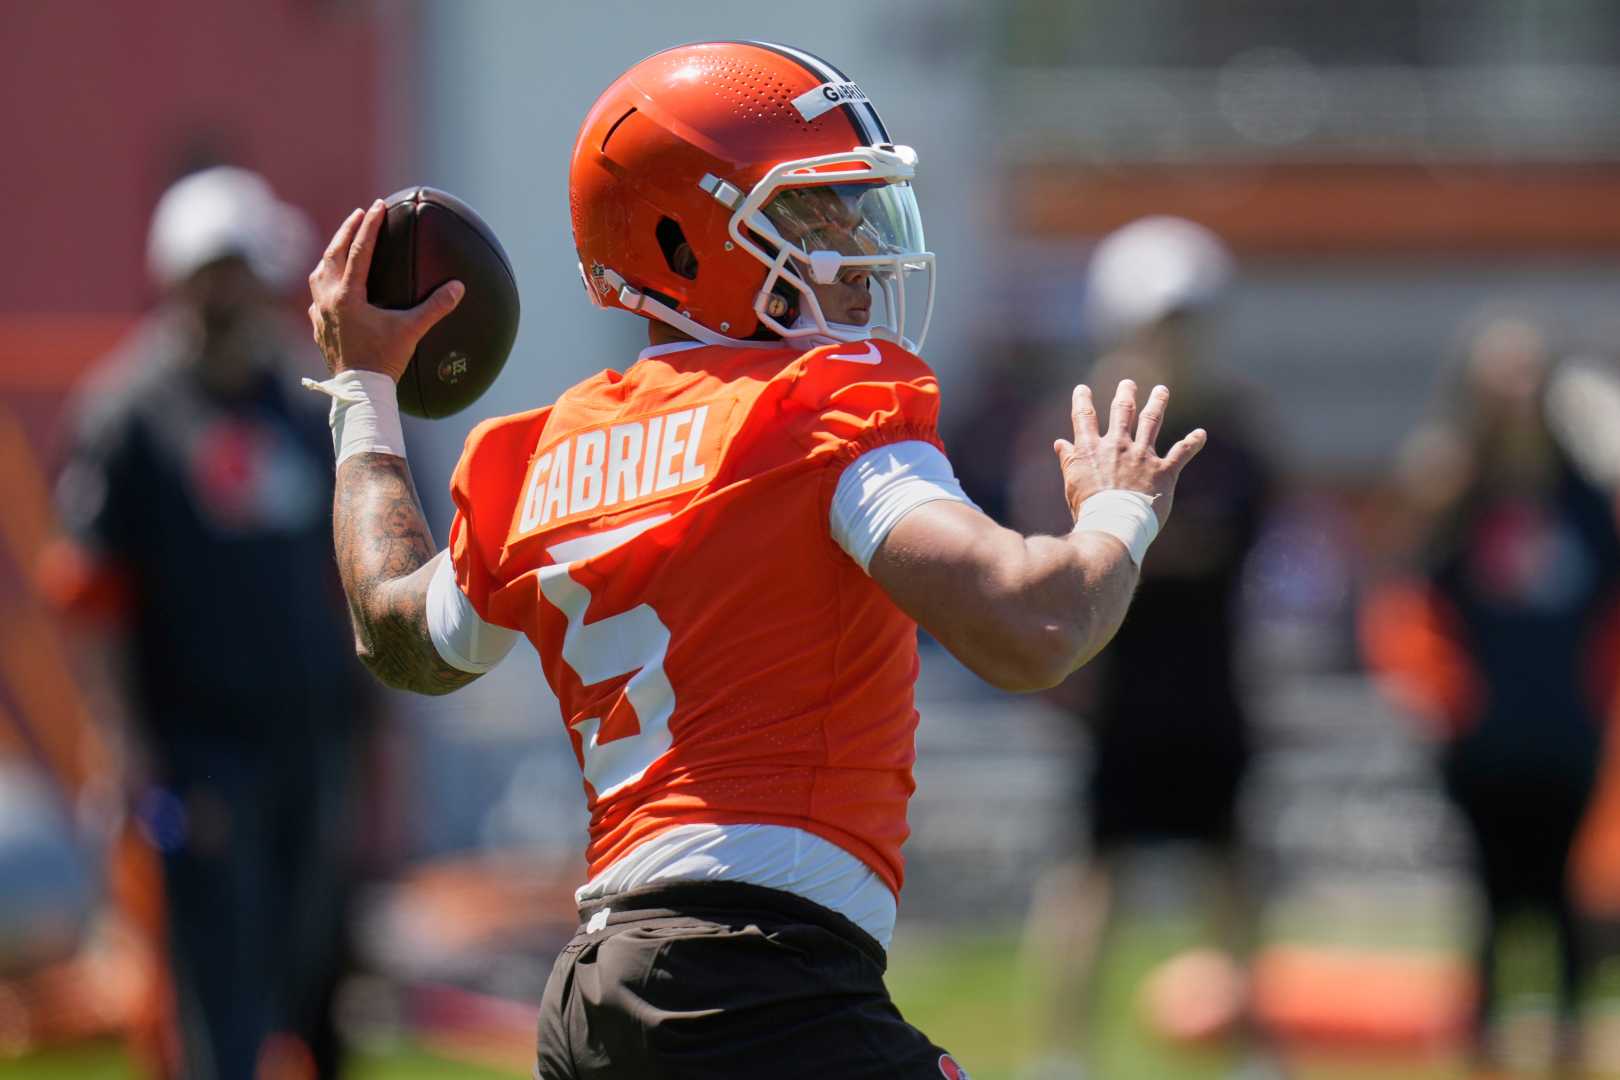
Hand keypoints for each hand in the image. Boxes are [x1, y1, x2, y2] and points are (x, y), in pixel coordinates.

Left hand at [307, 200, 463, 381]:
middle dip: (347, 231)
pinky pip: (316, 295)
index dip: (370, 226)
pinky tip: (332, 285)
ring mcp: (319, 312)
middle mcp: (328, 298)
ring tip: (343, 244)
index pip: (359, 250)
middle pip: (333, 254)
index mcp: (348, 295)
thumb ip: (435, 307)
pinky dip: (324, 282)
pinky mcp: (318, 326)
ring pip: (319, 272)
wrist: (359, 391)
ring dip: (332, 253)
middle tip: (359, 213)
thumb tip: (457, 287)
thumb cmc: (384, 360)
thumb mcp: (411, 330)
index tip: (378, 206)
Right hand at [1053, 380, 1206, 527]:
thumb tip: (1060, 443)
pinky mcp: (1163, 471)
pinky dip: (1193, 442)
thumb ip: (1069, 460)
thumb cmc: (1089, 509)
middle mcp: (1117, 446)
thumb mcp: (1072, 483)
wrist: (1113, 524)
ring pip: (1151, 421)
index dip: (1082, 400)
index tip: (1082, 389)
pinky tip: (1201, 433)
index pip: (1084, 418)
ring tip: (1161, 391)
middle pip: (1122, 412)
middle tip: (1128, 383)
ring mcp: (1142, 456)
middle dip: (1125, 395)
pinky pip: (1181, 452)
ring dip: (1157, 403)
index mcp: (1092, 449)